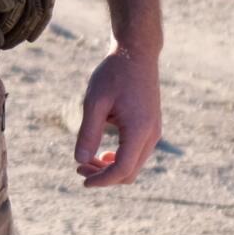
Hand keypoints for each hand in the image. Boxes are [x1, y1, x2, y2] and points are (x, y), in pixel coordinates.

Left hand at [73, 50, 161, 186]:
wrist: (136, 53)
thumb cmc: (114, 74)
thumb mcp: (95, 102)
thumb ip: (88, 132)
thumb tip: (79, 160)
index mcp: (139, 130)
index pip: (122, 169)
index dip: (102, 180)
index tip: (82, 180)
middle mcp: (151, 135)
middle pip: (129, 172)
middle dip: (104, 176)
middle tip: (79, 167)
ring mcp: (154, 132)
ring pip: (134, 165)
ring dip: (111, 168)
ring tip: (87, 161)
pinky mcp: (151, 127)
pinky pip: (136, 154)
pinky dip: (120, 159)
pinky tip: (103, 153)